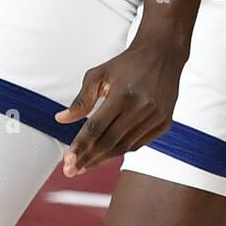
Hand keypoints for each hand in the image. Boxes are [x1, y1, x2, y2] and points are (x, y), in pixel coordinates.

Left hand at [56, 34, 186, 177]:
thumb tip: (60, 120)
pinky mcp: (165, 122)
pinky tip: (108, 153)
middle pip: (109, 142)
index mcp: (123, 95)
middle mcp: (142, 108)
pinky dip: (122, 149)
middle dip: (88, 159)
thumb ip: (81, 100)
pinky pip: (139, 143)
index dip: (80, 146)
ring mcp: (156, 117)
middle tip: (70, 171)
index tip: (67, 161)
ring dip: (103, 158)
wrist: (163, 53)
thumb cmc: (127, 63)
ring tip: (85, 165)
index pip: (96, 128)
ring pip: (124, 147)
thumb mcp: (99, 74)